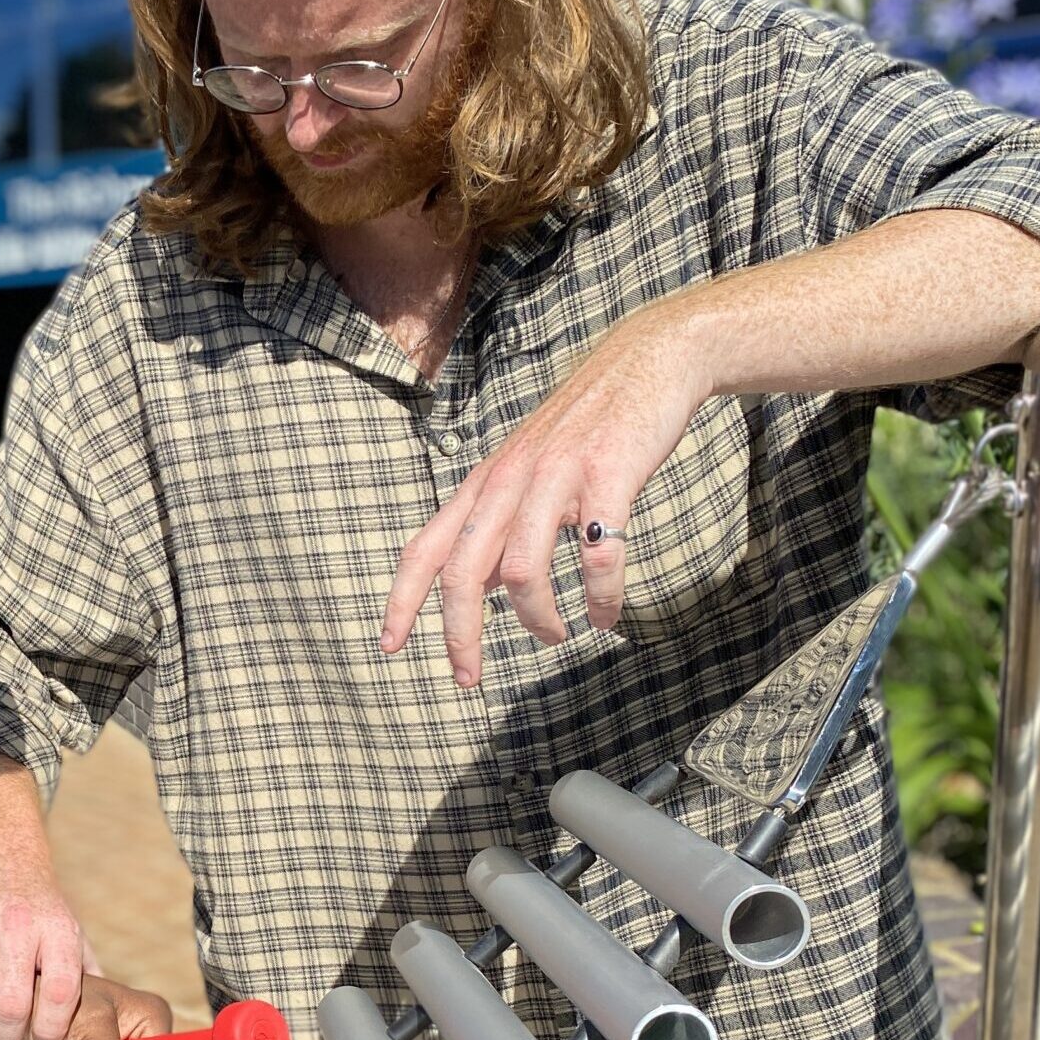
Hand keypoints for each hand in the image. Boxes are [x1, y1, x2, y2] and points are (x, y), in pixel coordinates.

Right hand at [0, 851, 91, 1039]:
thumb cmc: (39, 907)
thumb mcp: (70, 931)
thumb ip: (85, 976)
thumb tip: (104, 1027)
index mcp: (58, 928)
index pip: (59, 994)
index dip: (51, 1031)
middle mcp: (18, 920)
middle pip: (11, 1005)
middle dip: (9, 1037)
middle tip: (8, 1039)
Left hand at [380, 316, 707, 685]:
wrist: (650, 360)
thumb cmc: (587, 427)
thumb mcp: (527, 473)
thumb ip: (500, 526)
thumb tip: (485, 589)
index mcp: (483, 484)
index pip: (424, 549)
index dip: (400, 601)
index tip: (389, 647)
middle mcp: (508, 479)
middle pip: (463, 573)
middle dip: (460, 635)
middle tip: (468, 679)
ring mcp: (556, 476)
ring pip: (523, 570)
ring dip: (538, 620)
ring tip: (557, 635)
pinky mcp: (608, 475)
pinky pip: (597, 556)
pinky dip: (601, 598)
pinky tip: (606, 615)